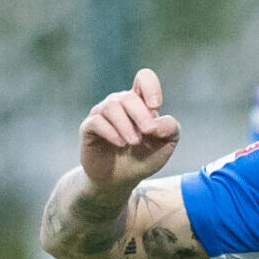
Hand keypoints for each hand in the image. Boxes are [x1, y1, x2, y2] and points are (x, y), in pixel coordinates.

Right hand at [78, 68, 181, 188]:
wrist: (120, 179)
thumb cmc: (144, 157)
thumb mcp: (166, 145)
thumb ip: (170, 128)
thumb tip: (156, 123)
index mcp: (140, 103)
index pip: (144, 78)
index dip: (150, 87)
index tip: (155, 106)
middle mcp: (119, 103)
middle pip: (128, 97)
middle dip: (141, 114)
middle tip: (148, 132)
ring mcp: (102, 114)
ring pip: (111, 106)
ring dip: (126, 125)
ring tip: (134, 142)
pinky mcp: (88, 128)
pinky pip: (96, 121)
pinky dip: (111, 132)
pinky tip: (120, 144)